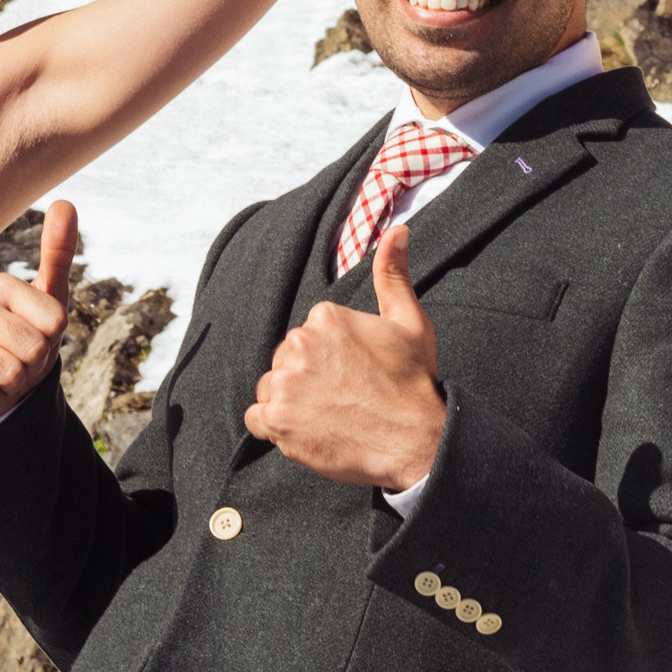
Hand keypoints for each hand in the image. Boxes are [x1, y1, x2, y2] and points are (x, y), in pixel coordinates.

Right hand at [0, 201, 76, 432]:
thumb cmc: (24, 340)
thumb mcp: (50, 302)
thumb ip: (58, 255)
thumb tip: (65, 202)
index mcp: (0, 285)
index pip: (56, 321)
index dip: (54, 339)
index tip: (37, 337)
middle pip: (34, 348)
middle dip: (35, 365)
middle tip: (20, 360)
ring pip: (11, 374)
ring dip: (15, 385)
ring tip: (2, 375)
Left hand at [246, 226, 444, 489]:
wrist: (415, 441)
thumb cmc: (413, 383)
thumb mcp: (409, 321)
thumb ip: (392, 274)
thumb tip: (397, 231)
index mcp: (325, 317)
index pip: (308, 336)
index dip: (329, 359)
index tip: (354, 374)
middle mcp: (300, 344)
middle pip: (285, 360)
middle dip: (306, 378)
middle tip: (342, 398)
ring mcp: (285, 383)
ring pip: (270, 388)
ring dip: (289, 402)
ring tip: (327, 416)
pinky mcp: (277, 419)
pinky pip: (256, 418)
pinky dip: (274, 427)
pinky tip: (306, 430)